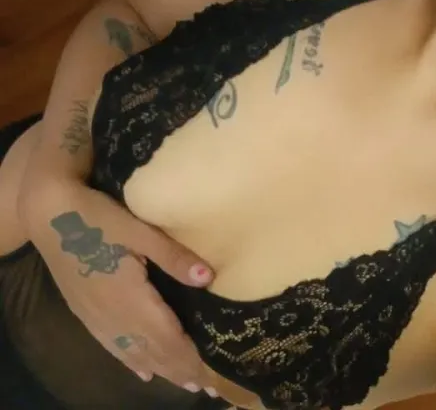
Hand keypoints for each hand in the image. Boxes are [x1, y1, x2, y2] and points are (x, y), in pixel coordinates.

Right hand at [20, 178, 215, 392]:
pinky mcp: (86, 312)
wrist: (50, 214)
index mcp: (130, 300)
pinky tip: (142, 372)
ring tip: (186, 385)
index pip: (168, 340)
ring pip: (134, 353)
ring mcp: (97, 317)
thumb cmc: (99, 219)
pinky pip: (113, 347)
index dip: (191, 361)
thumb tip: (207, 278)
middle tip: (211, 389)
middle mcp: (113, 317)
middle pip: (154, 352)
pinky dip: (132, 362)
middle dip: (182, 372)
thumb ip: (173, 256)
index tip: (216, 377)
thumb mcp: (140, 232)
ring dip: (162, 370)